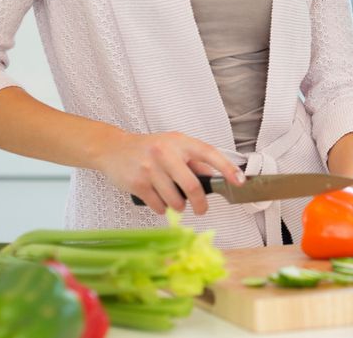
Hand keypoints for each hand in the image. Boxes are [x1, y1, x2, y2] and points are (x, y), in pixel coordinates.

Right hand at [96, 131, 243, 215]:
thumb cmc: (149, 148)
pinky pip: (158, 206)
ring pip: (175, 200)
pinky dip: (163, 208)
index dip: (227, 168)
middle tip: (202, 209)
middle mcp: (166, 153)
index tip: (239, 181)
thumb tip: (215, 177)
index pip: (209, 154)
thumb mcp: (174, 145)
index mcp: (180, 142)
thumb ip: (194, 160)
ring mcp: (150, 169)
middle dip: (201, 204)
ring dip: (179, 206)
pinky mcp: (137, 183)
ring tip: (176, 202)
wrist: (113, 149)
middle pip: (192, 186)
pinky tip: (160, 202)